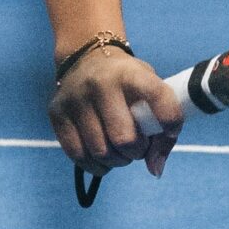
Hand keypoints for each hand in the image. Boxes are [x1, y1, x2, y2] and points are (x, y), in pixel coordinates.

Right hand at [48, 46, 183, 180]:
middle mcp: (101, 83)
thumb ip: (163, 129)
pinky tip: (102, 156)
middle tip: (137, 146)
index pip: (160, 99)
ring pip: (101, 152)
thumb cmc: (127, 83)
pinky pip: (79, 156)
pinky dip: (96, 165)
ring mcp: (75, 97)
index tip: (168, 131)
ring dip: (116, 161)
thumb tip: (155, 170)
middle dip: (136, 152)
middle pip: (125, 139)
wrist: (85, 57)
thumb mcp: (150, 88)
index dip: (170, 124)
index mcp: (132, 74)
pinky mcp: (57, 112)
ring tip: (119, 151)